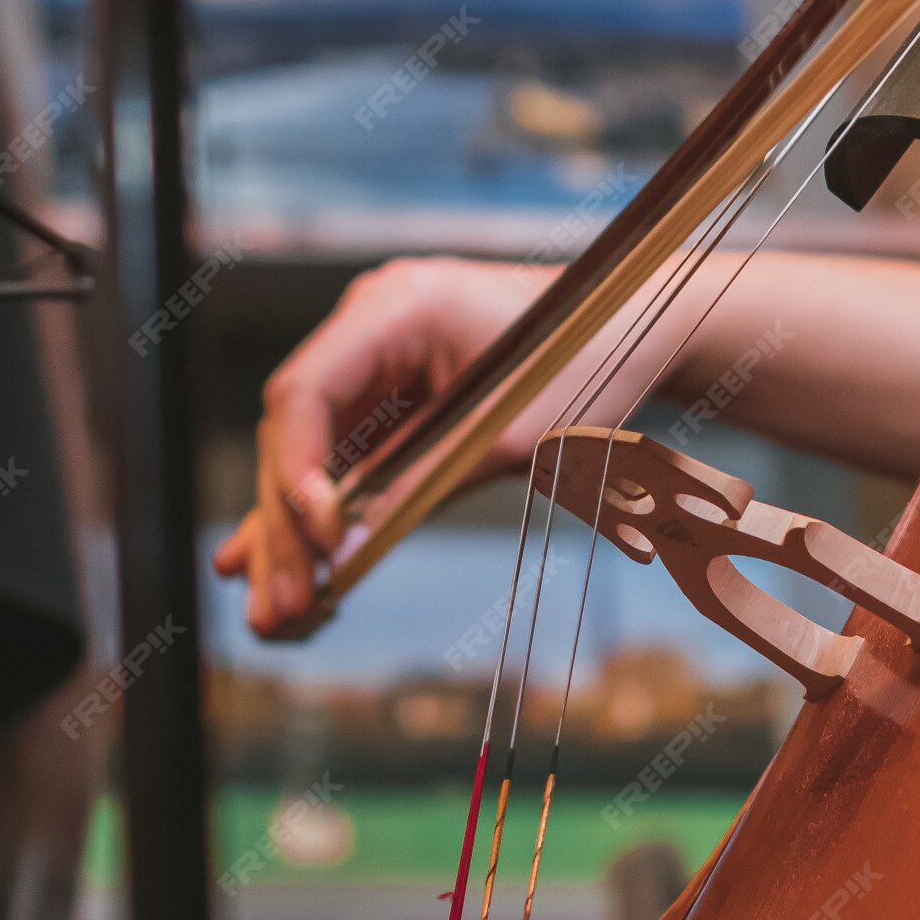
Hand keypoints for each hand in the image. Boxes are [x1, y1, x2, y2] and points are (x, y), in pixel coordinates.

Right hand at [212, 247, 919, 638]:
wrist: (644, 325)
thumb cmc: (591, 362)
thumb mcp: (509, 437)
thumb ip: (419, 485)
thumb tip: (342, 551)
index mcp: (397, 306)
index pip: (303, 392)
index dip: (295, 473)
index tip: (319, 542)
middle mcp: (372, 322)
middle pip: (297, 430)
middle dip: (285, 524)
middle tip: (277, 606)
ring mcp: (378, 355)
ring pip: (312, 451)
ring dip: (294, 532)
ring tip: (275, 613)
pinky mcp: (395, 392)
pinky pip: (345, 457)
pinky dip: (326, 515)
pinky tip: (292, 571)